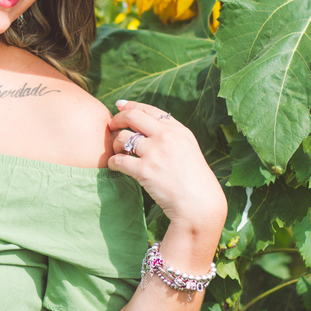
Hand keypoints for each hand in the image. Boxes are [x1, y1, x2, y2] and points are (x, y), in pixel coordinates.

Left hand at [108, 101, 226, 232]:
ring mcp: (155, 152)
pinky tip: (115, 166)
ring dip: (115, 144)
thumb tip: (145, 121)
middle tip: (111, 125)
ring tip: (118, 151)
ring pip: (122, 137)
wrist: (199, 204)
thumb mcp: (188, 148)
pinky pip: (118, 160)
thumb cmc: (193, 179)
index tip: (120, 106)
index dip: (131, 106)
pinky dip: (113, 162)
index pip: (149, 110)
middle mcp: (166, 137)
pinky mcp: (145, 170)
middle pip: (132, 116)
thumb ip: (170, 134)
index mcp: (178, 130)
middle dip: (117, 118)